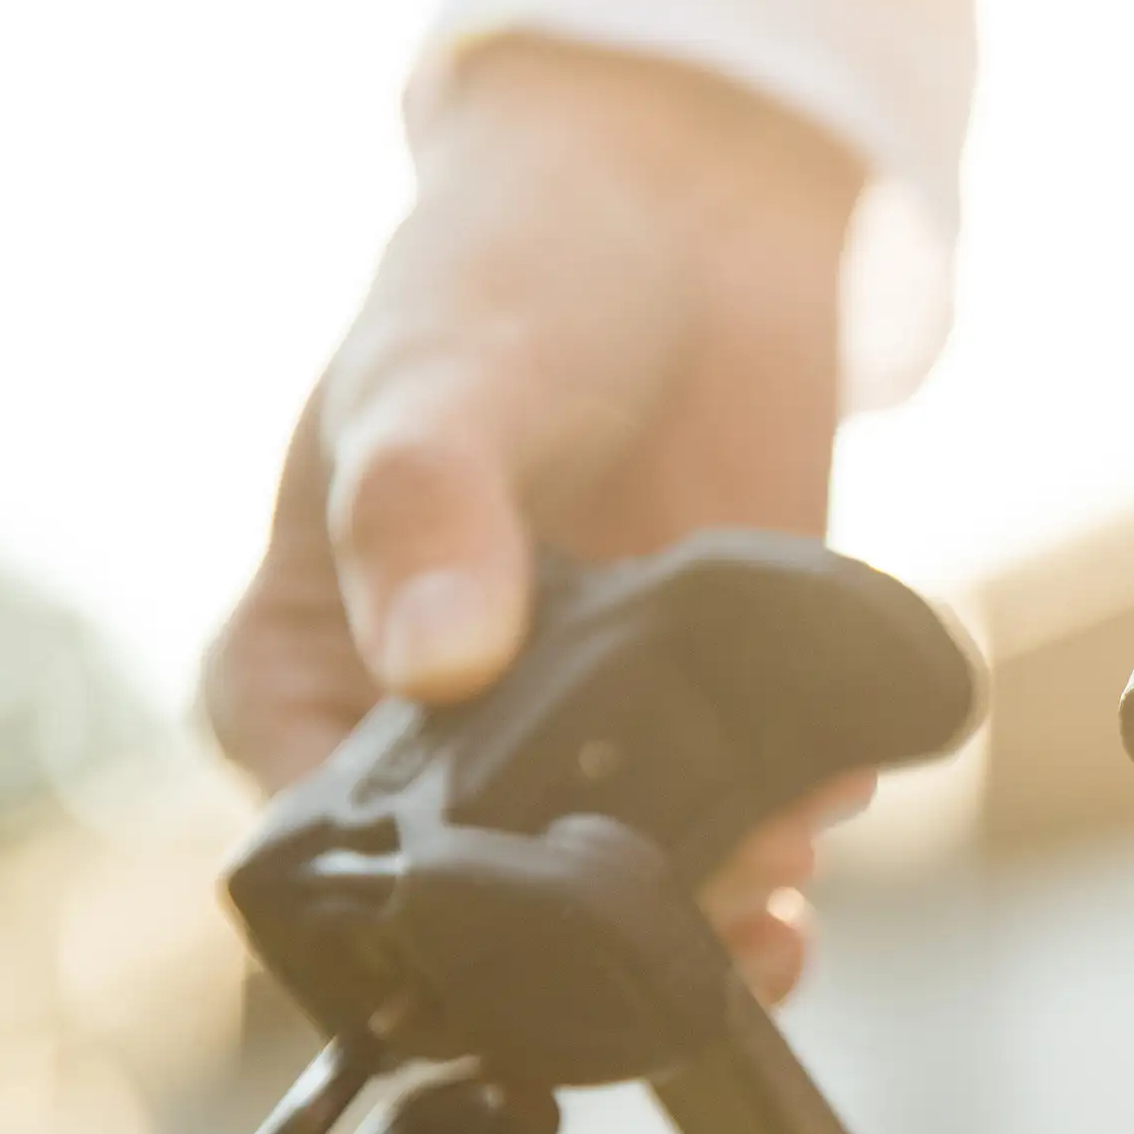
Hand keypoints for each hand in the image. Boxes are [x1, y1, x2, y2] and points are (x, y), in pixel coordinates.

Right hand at [205, 36, 874, 1002]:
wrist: (684, 214)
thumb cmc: (508, 276)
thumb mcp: (440, 375)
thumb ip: (427, 509)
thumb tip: (437, 660)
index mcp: (302, 669)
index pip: (319, 848)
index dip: (421, 908)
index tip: (526, 907)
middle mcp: (430, 729)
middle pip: (495, 898)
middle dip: (602, 920)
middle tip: (711, 910)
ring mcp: (576, 735)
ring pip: (627, 879)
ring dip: (713, 899)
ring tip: (785, 872)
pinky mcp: (702, 715)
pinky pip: (740, 821)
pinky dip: (790, 832)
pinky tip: (831, 800)